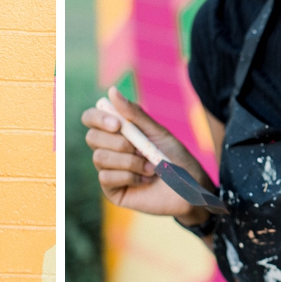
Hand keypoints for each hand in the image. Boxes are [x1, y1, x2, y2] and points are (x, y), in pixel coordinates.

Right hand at [81, 86, 212, 218]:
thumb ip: (135, 114)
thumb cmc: (175, 159)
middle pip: (91, 137)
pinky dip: (129, 176)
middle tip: (140, 149)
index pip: (91, 118)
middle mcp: (109, 149)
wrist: (189, 188)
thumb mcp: (157, 132)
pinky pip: (106, 177)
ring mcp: (109, 170)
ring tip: (150, 167)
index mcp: (117, 132)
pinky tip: (145, 179)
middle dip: (118, 142)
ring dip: (128, 161)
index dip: (98, 118)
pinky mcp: (112, 190)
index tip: (118, 124)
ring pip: (99, 158)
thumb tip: (112, 91)